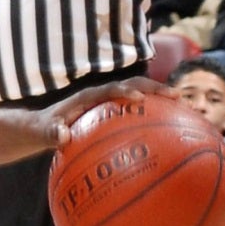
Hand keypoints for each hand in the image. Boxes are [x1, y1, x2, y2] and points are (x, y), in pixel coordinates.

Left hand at [42, 78, 177, 146]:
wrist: (40, 128)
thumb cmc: (40, 130)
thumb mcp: (41, 132)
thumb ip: (50, 133)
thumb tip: (62, 135)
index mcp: (85, 97)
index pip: (109, 89)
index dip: (123, 90)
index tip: (139, 98)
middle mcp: (100, 98)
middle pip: (132, 87)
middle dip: (154, 89)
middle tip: (178, 97)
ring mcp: (108, 107)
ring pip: (138, 99)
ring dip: (159, 102)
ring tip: (185, 111)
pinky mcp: (112, 117)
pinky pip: (135, 117)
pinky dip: (153, 122)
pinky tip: (171, 138)